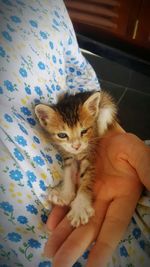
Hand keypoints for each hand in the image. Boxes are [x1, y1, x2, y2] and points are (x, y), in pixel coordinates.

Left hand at [44, 126, 149, 266]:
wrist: (109, 134)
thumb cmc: (128, 146)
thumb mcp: (140, 157)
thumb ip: (147, 172)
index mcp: (122, 196)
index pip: (113, 227)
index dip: (104, 247)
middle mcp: (104, 199)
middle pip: (89, 226)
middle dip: (74, 246)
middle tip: (58, 265)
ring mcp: (89, 191)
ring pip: (75, 216)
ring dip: (62, 234)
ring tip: (49, 251)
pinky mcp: (77, 182)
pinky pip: (66, 199)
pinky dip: (58, 212)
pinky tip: (50, 224)